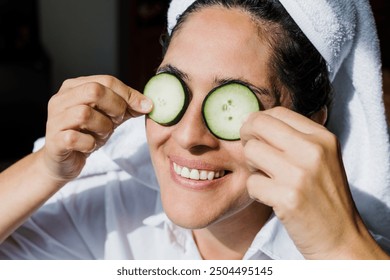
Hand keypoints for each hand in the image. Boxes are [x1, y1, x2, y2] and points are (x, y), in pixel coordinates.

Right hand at [41, 75, 151, 182]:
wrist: (63, 161)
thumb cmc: (86, 134)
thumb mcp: (109, 116)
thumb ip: (126, 107)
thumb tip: (148, 103)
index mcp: (74, 87)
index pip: (107, 80)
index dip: (129, 93)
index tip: (145, 106)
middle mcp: (61, 99)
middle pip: (94, 91)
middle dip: (115, 107)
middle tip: (118, 120)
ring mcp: (54, 120)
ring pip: (84, 114)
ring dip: (103, 126)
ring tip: (102, 134)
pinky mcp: (54, 141)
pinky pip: (75, 138)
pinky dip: (89, 143)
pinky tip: (90, 145)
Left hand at [241, 107, 380, 258]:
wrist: (340, 237)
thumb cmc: (325, 195)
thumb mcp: (321, 157)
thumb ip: (294, 137)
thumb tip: (255, 120)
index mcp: (322, 137)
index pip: (277, 112)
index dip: (259, 120)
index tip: (254, 134)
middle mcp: (312, 151)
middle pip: (258, 124)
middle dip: (247, 136)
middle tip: (253, 152)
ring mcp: (300, 174)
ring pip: (251, 152)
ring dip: (252, 167)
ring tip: (266, 178)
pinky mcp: (287, 198)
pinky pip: (252, 183)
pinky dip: (256, 192)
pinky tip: (271, 198)